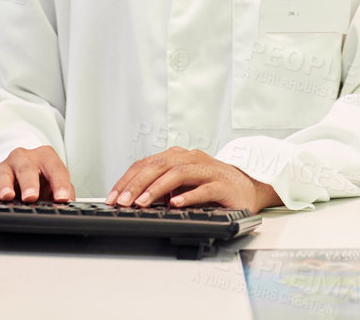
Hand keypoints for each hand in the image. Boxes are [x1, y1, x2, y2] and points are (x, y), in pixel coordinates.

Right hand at [0, 145, 73, 202]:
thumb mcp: (54, 185)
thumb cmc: (41, 181)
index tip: (62, 198)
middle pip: (27, 167)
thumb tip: (67, 206)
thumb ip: (62, 193)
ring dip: (5, 184)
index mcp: (45, 158)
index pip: (55, 169)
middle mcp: (24, 159)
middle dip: (29, 182)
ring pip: (3, 171)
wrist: (21, 177)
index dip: (59, 184)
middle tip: (32, 197)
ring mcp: (4, 167)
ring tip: (8, 196)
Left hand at [105, 147, 281, 212]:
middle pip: (160, 166)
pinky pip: (205, 188)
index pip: (147, 164)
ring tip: (143, 202)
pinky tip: (176, 203)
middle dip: (137, 184)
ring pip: (179, 173)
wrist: (247, 188)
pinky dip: (189, 195)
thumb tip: (132, 200)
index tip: (112, 197)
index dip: (127, 179)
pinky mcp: (224, 184)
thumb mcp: (181, 186)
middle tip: (122, 201)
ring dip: (158, 188)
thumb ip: (161, 189)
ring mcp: (209, 170)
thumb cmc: (211, 187)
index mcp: (179, 157)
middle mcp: (192, 158)